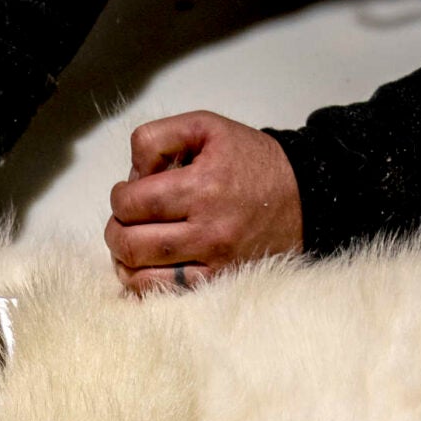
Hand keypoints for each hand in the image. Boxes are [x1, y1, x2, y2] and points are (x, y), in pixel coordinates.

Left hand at [105, 112, 300, 295]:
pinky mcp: (218, 282)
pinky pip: (164, 293)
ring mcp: (214, 262)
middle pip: (131, 242)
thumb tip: (131, 174)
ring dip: (124, 260)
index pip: (132, 203)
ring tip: (132, 243)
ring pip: (140, 276)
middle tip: (125, 220)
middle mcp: (208, 229)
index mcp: (203, 186)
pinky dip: (142, 283)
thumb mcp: (206, 127)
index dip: (119, 197)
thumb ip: (158, 138)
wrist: (304, 197)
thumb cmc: (249, 161)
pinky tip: (144, 266)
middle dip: (115, 230)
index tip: (129, 192)